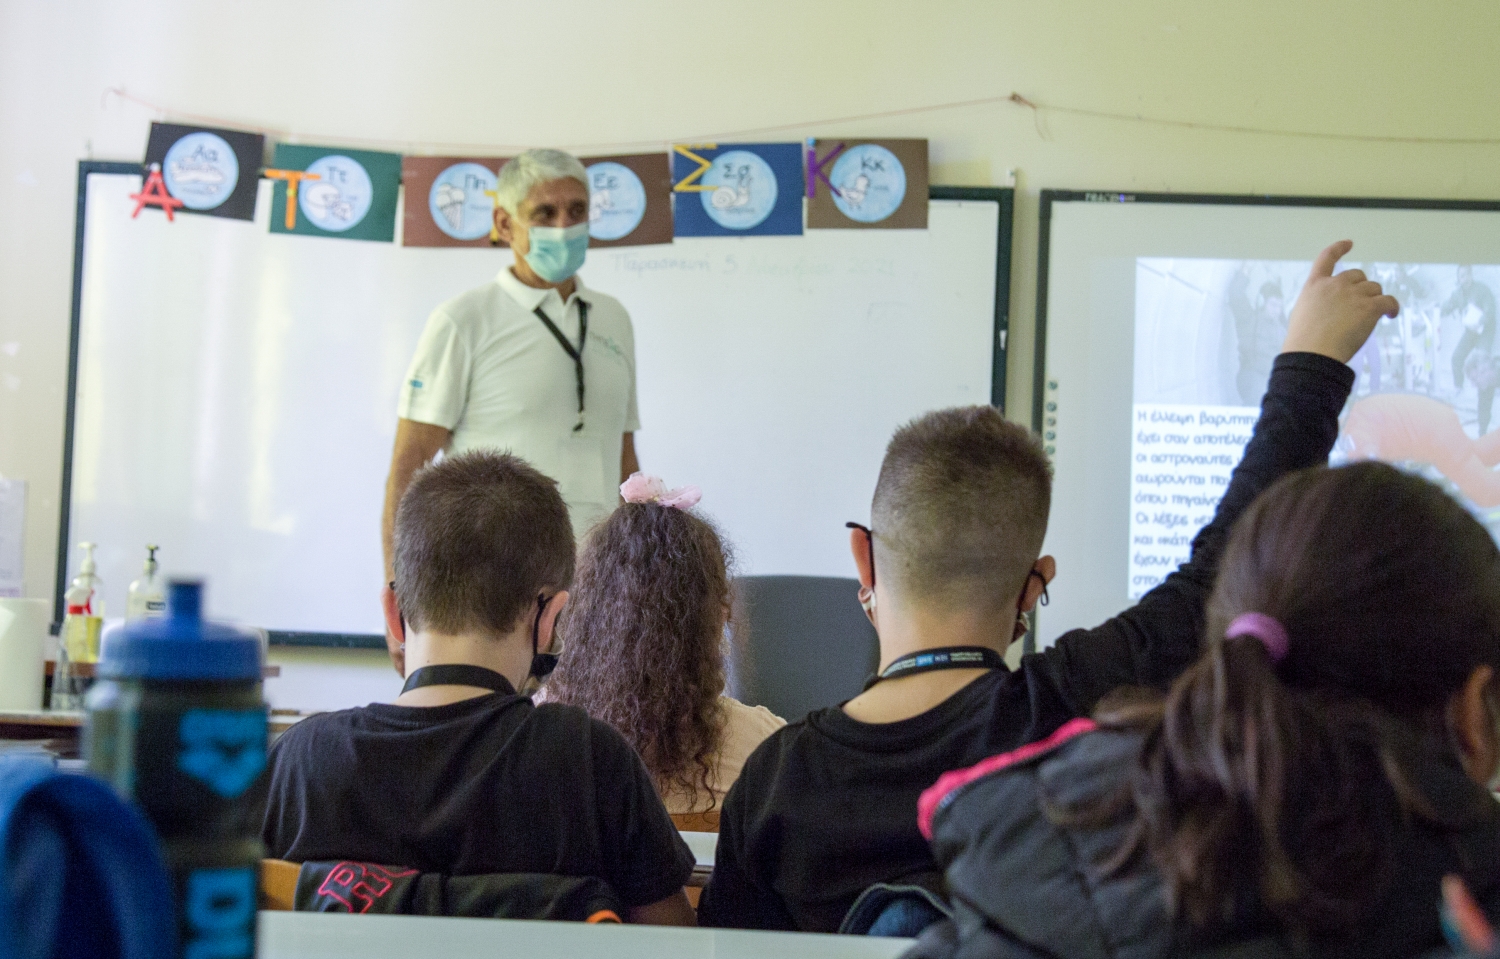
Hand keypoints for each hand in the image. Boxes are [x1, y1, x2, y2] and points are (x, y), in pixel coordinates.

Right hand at [1280, 240, 1399, 362]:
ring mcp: (1353, 295)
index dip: (1339, 248)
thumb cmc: (1304, 342)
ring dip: (1374, 299)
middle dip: (1361, 288)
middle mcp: (1335, 285)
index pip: (1327, 258)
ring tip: (1373, 316)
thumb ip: (1319, 303)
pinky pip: (1389, 302)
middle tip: (1360, 305)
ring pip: (1374, 289)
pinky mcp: (1369, 307)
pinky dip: (1392, 308)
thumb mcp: (1303, 314)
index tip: (1349, 243)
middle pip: (1358, 276)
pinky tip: (1390, 315)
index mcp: (1315, 286)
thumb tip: (1335, 310)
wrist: (1313, 354)